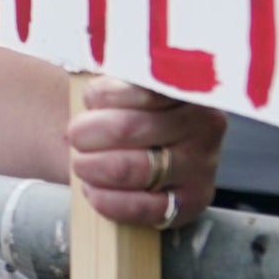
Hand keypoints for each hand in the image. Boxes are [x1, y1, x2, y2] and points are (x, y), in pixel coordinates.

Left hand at [67, 78, 223, 227]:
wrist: (139, 153)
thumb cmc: (125, 110)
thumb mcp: (122, 83)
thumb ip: (110, 76)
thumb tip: (87, 71)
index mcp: (186, 87)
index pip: (142, 86)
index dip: (104, 94)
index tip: (89, 99)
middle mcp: (204, 124)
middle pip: (130, 128)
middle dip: (88, 133)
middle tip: (74, 135)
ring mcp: (202, 166)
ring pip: (134, 168)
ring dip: (93, 167)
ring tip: (80, 163)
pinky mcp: (192, 201)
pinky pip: (144, 207)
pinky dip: (109, 201)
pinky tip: (93, 192)